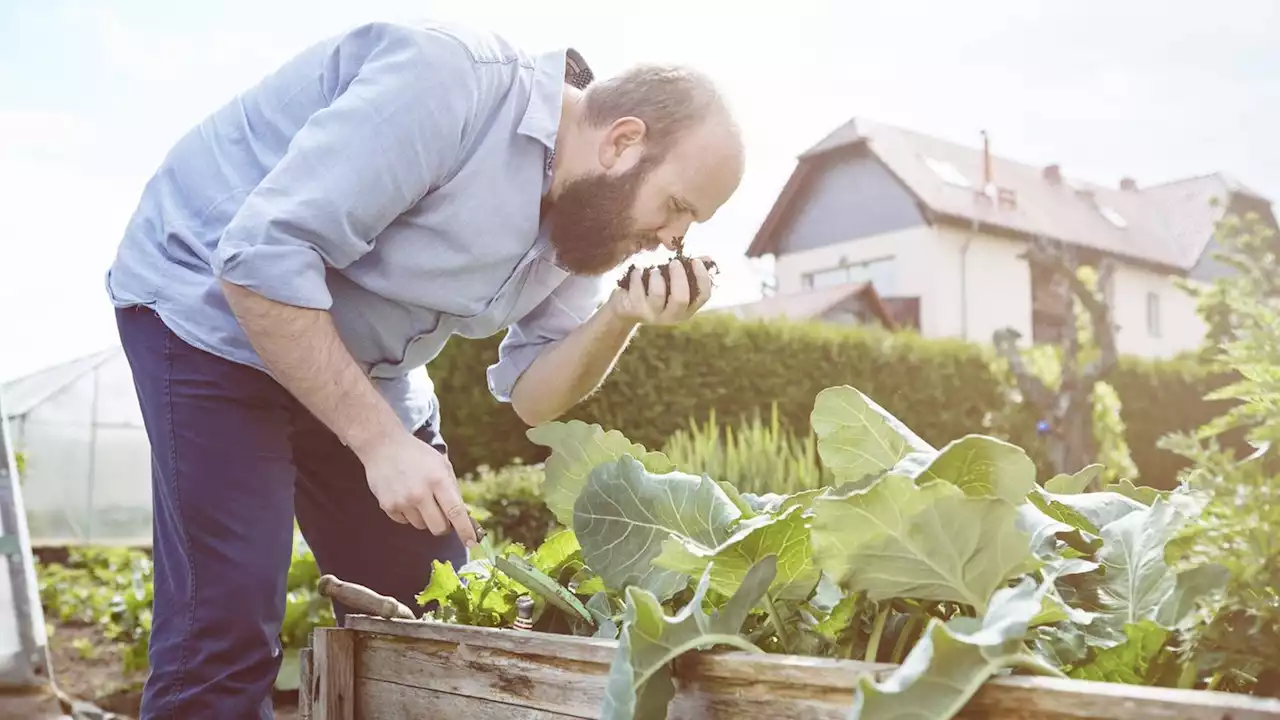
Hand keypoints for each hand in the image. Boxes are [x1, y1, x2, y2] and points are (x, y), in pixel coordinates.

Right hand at [358, 432, 478, 546]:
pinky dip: (408, 514)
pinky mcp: (387, 506)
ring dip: (424, 518)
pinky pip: (404, 522)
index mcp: (438, 480)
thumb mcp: (442, 465)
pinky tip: (405, 497)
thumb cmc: (417, 455)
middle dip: (444, 526)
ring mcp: (402, 501)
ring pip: (421, 526)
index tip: (471, 543)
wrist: (383, 446)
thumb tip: (464, 515)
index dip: (465, 530)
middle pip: (439, 528)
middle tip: (442, 516)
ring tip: (418, 497)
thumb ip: (453, 489)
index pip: (456, 512)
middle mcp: (420, 493)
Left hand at [607, 256, 714, 325]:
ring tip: (654, 270)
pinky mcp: (634, 310)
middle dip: (679, 276)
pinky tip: (638, 271)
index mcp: (686, 309)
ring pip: (658, 294)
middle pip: (681, 298)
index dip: (702, 278)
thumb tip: (708, 258)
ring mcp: (652, 315)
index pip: (703, 296)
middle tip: (674, 262)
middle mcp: (672, 316)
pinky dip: (638, 275)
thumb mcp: (672, 284)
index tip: (695, 261)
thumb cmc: (654, 291)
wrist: (626, 309)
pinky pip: (638, 289)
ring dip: (657, 275)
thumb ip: (690, 271)